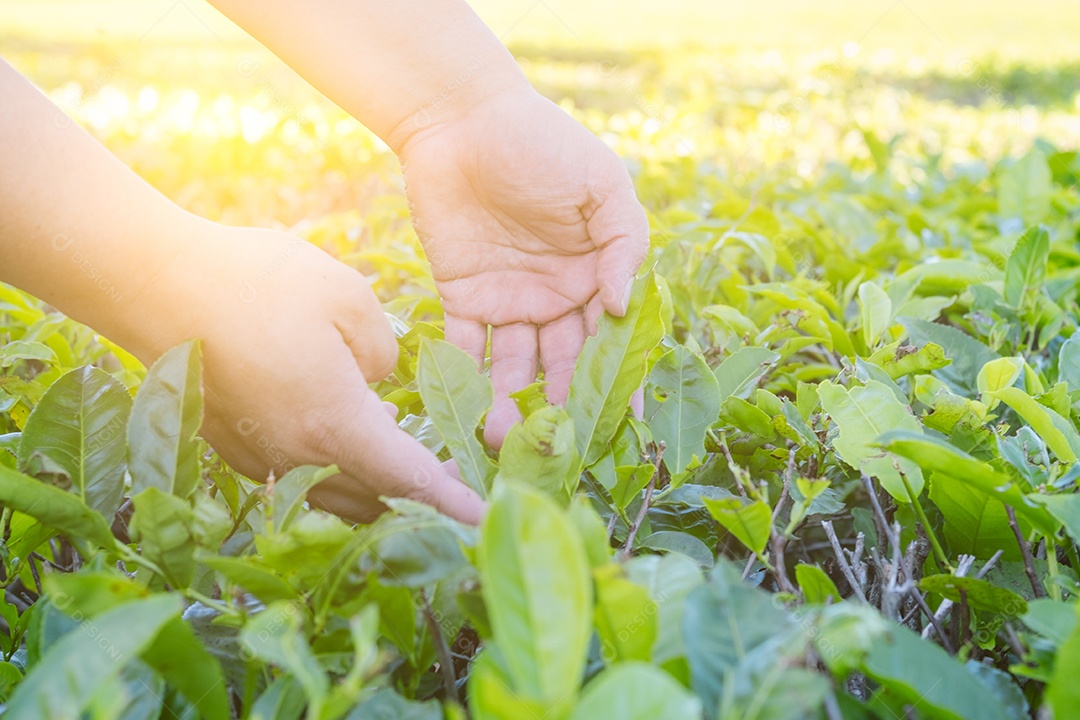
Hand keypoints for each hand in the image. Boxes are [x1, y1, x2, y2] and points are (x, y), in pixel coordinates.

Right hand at [125, 222, 483, 523]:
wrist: (153, 284)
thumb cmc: (256, 282)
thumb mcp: (347, 297)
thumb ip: (381, 349)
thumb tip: (378, 380)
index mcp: (336, 423)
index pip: (410, 480)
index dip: (452, 503)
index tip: (485, 521)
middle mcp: (297, 455)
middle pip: (374, 498)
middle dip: (417, 497)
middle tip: (451, 476)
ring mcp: (258, 456)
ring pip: (333, 494)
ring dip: (373, 487)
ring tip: (401, 458)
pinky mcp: (230, 446)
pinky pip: (296, 478)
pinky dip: (331, 471)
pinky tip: (339, 437)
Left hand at [399, 87, 648, 447]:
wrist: (461, 120)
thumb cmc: (541, 143)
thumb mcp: (600, 185)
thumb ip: (624, 243)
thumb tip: (623, 307)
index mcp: (597, 272)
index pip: (613, 336)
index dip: (619, 379)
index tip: (625, 426)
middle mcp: (557, 296)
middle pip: (566, 362)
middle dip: (564, 404)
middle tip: (560, 446)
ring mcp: (510, 300)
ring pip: (517, 365)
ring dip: (514, 403)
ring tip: (507, 439)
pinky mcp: (463, 297)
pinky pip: (467, 346)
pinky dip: (469, 378)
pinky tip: (473, 411)